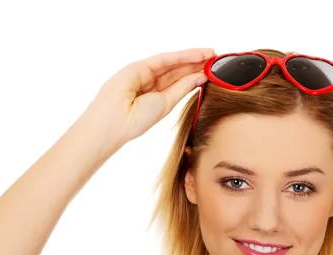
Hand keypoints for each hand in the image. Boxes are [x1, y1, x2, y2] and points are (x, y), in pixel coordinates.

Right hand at [78, 48, 214, 148]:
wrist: (115, 122)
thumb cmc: (137, 120)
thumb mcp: (167, 103)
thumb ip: (183, 88)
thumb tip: (201, 78)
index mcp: (157, 95)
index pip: (181, 81)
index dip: (197, 75)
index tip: (214, 72)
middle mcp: (151, 82)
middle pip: (179, 70)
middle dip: (198, 64)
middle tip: (217, 59)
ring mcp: (144, 73)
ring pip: (173, 62)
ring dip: (193, 57)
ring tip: (211, 54)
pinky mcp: (139, 66)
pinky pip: (164, 59)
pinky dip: (181, 56)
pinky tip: (197, 55)